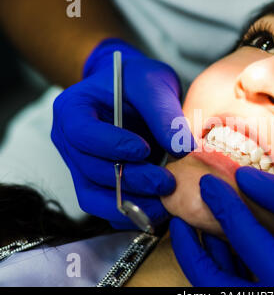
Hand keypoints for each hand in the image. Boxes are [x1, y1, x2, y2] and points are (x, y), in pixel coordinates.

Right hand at [52, 38, 194, 228]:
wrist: (133, 93)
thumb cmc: (138, 81)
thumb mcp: (153, 85)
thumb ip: (165, 114)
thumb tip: (183, 149)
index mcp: (73, 110)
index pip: (83, 133)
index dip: (112, 145)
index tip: (145, 149)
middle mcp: (70, 142)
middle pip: (93, 170)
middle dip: (133, 180)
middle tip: (168, 183)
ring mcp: (81, 166)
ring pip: (96, 198)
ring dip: (132, 204)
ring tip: (166, 205)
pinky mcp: (97, 184)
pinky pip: (107, 207)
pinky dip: (132, 213)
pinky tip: (159, 210)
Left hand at [170, 167, 273, 285]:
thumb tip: (245, 178)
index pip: (244, 237)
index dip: (223, 204)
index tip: (207, 183)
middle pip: (217, 284)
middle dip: (192, 252)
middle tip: (178, 226)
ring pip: (229, 290)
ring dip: (210, 261)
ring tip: (199, 231)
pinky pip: (249, 290)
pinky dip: (232, 270)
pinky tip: (229, 247)